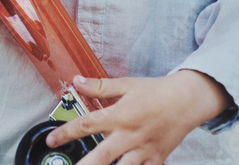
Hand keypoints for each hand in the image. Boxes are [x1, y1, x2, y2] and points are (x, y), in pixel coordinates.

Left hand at [45, 71, 232, 164]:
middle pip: (102, 156)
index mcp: (120, 115)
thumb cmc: (155, 92)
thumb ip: (99, 86)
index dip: (66, 132)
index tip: (51, 140)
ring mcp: (144, 150)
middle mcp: (130, 135)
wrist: (187, 101)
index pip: (87, 124)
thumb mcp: (126, 84)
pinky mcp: (157, 159)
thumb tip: (76, 82)